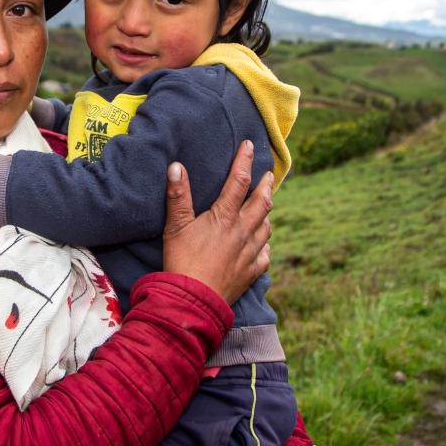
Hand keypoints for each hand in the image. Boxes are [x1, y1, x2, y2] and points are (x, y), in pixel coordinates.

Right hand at [162, 140, 273, 304]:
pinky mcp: (251, 272)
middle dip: (266, 185)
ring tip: (266, 206)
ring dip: (267, 214)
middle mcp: (243, 232)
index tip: (249, 144)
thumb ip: (178, 196)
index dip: (244, 160)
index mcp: (225, 217)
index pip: (238, 181)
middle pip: (262, 202)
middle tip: (269, 174)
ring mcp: (250, 253)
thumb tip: (176, 166)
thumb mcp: (175, 226)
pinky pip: (265, 255)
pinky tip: (262, 244)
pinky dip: (265, 245)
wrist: (194, 301)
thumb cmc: (182, 262)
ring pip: (266, 227)